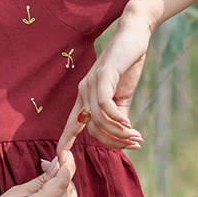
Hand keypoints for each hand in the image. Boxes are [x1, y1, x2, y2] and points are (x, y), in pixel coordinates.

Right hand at [0, 155, 85, 196]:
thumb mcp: (14, 193)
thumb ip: (39, 180)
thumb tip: (57, 164)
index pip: (61, 182)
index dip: (66, 166)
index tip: (65, 157)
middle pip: (68, 193)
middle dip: (63, 178)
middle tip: (51, 170)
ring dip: (68, 193)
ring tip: (55, 187)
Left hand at [55, 0, 154, 160]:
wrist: (135, 34)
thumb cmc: (128, 64)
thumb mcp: (122, 94)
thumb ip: (119, 114)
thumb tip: (123, 134)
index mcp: (84, 98)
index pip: (71, 125)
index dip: (64, 143)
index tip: (61, 162)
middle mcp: (83, 92)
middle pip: (91, 129)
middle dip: (112, 142)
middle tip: (134, 145)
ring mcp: (91, 84)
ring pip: (98, 120)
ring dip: (119, 133)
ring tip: (136, 137)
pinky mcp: (103, 76)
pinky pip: (105, 106)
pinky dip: (117, 119)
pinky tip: (129, 124)